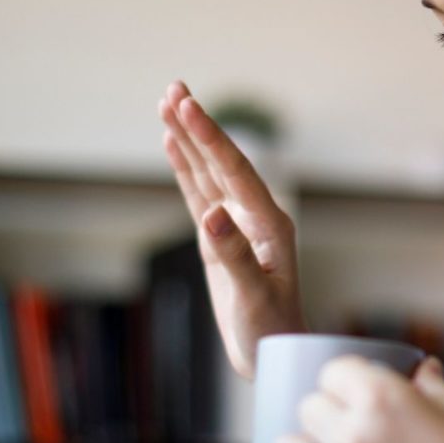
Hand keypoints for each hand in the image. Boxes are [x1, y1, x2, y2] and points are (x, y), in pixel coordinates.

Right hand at [159, 81, 306, 379]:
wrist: (274, 354)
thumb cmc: (270, 330)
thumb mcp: (253, 296)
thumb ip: (235, 254)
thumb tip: (211, 215)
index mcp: (269, 225)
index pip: (235, 171)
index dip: (209, 138)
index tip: (187, 107)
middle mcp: (255, 217)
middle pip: (222, 162)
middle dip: (198, 126)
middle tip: (175, 89)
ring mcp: (237, 225)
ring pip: (208, 173)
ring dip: (190, 140)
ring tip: (169, 102)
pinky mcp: (220, 238)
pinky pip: (199, 194)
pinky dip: (186, 169)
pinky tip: (173, 146)